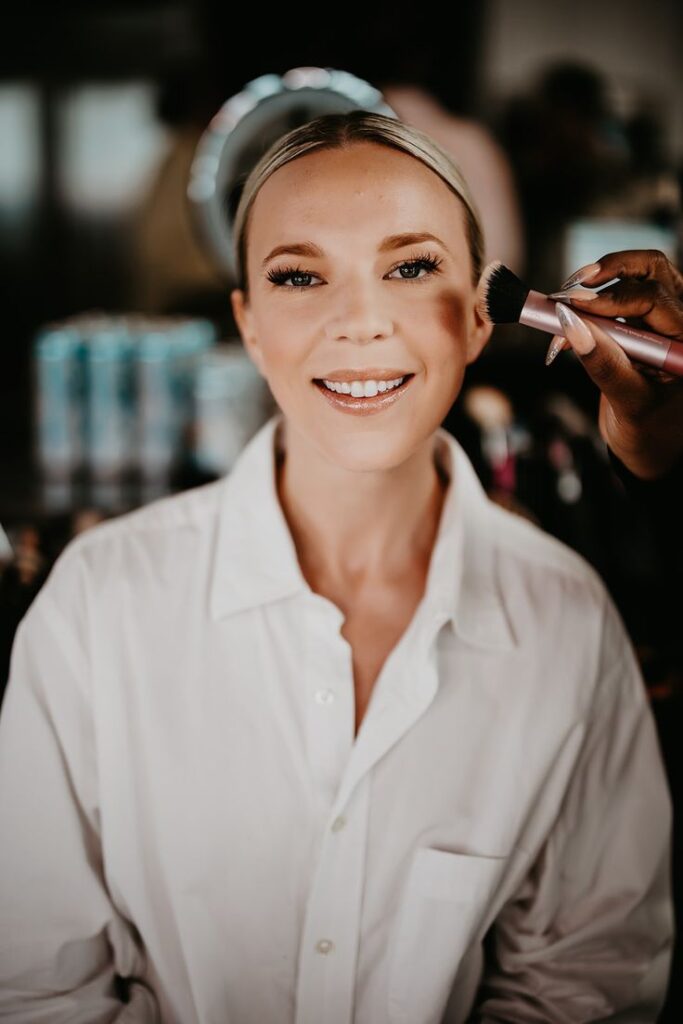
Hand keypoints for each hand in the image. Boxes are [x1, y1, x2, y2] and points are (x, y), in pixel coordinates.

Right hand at [546, 249, 682, 479]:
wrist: (650, 447)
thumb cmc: (651, 432)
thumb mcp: (629, 403)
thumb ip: (605, 365)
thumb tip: (572, 326)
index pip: (654, 298)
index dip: (611, 298)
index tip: (571, 307)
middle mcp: (680, 321)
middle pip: (651, 268)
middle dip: (606, 273)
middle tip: (569, 291)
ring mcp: (662, 319)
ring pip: (635, 273)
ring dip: (596, 283)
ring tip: (564, 303)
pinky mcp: (641, 322)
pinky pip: (616, 297)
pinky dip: (586, 307)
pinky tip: (564, 332)